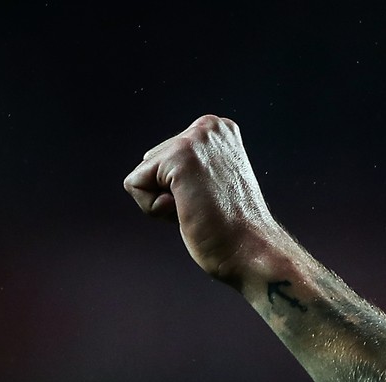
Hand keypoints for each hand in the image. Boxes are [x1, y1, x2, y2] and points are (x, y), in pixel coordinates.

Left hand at [124, 115, 288, 284]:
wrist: (251, 251)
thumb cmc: (234, 230)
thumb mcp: (215, 184)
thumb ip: (192, 168)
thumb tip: (166, 176)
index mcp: (220, 129)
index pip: (164, 156)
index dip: (180, 188)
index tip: (212, 200)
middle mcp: (209, 127)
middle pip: (150, 161)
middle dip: (169, 192)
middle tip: (207, 208)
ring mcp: (194, 140)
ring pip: (141, 174)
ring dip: (162, 202)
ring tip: (200, 209)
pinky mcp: (178, 157)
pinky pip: (134, 185)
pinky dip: (153, 209)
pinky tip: (187, 211)